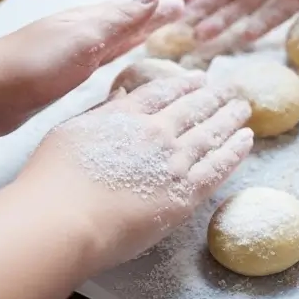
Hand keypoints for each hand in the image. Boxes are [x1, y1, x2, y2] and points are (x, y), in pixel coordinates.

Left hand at [0, 0, 183, 136]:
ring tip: (151, 39)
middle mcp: (79, 36)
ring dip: (130, 41)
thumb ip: (120, 19)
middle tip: (177, 18)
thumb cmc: (33, 64)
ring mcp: (66, 59)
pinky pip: (93, 68)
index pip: (131, 11)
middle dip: (147, 22)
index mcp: (88, 22)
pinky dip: (109, 64)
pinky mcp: (55, 82)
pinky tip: (110, 70)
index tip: (184, 6)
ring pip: (108, 46)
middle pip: (121, 25)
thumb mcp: (85, 38)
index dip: (156, 10)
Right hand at [24, 73, 252, 268]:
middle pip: (192, 108)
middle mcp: (154, 132)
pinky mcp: (184, 195)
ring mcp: (172, 163)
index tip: (197, 79)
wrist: (64, 219)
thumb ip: (99, 114)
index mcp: (124, 115)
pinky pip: (218, 167)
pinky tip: (246, 140)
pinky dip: (235, 151)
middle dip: (212, 97)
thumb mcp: (68, 133)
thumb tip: (120, 96)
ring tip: (243, 109)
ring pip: (210, 134)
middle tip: (229, 89)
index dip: (182, 84)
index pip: (161, 92)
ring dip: (229, 118)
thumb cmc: (53, 181)